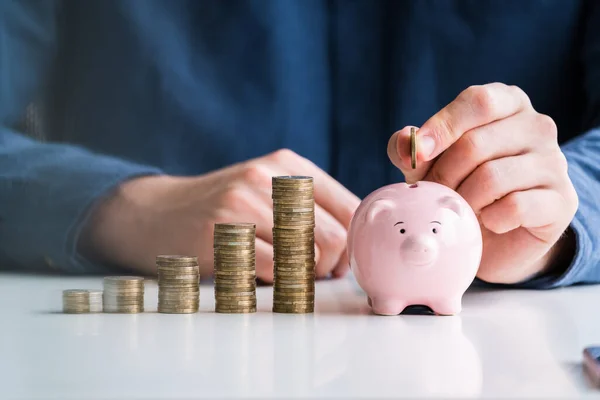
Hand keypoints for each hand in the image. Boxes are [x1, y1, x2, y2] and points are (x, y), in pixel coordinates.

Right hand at [79, 149, 359, 281]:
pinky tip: (259, 274)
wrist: (157, 211)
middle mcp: (270, 176)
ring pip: (307, 255)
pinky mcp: (222, 230)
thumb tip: (355, 242)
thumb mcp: (267, 189)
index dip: (354, 242)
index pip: (350, 206)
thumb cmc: (222, 207)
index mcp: (288, 164)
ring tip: (288, 273)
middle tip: (318, 274)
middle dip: (333, 266)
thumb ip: (309, 205)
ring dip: (305, 276)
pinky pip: (272, 269)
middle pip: (335, 236)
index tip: (343, 260)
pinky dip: (273, 281)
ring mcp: (244, 201)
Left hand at [387, 83, 578, 283]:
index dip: (443, 127)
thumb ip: (413, 149)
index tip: (418, 154)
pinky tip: (488, 221)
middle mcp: (537, 125)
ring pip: (492, 177)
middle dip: (443, 176)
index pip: (478, 101)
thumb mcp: (429, 163)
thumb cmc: (461, 185)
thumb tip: (406, 142)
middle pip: (476, 144)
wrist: (495, 236)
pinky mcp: (562, 199)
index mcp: (507, 103)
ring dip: (463, 201)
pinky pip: (514, 207)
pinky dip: (490, 219)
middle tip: (435, 196)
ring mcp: (554, 161)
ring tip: (460, 209)